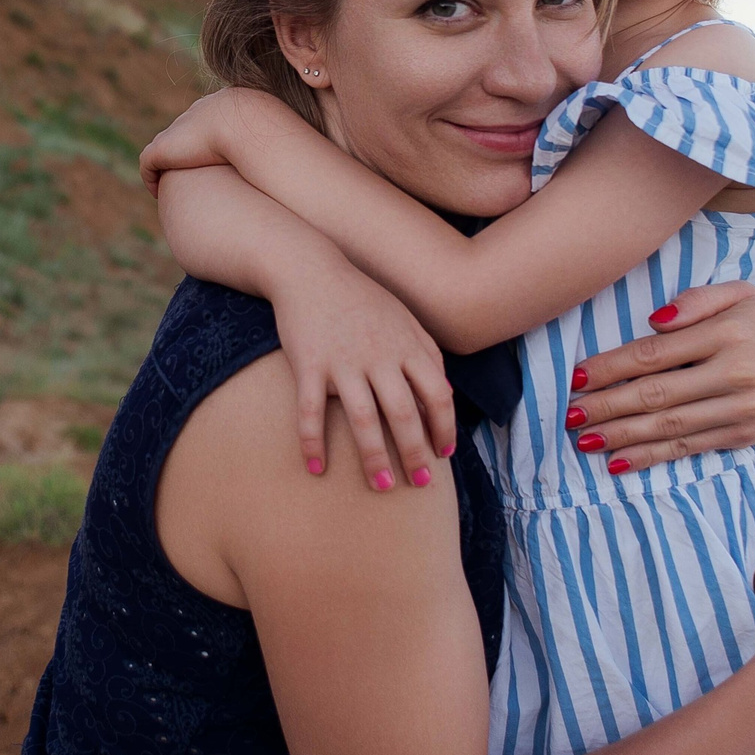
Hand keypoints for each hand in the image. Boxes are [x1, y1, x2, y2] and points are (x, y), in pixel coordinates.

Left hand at [140, 88, 297, 194]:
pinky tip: (159, 194)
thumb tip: (296, 155)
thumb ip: (283, 143)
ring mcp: (179, 129)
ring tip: (170, 188)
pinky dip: (151, 179)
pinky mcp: (162, 148)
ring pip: (166, 147)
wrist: (248, 127)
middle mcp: (198, 111)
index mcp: (227, 103)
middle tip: (189, 175)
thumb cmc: (273, 134)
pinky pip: (149, 165)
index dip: (209, 141)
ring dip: (165, 167)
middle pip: (184, 131)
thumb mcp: (285, 137)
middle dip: (183, 150)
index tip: (213, 161)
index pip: (210, 120)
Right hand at [272, 255, 459, 493]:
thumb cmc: (361, 297)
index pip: (438, 393)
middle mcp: (379, 355)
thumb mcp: (403, 317)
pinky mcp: (308, 364)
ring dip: (375, 457)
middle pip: (405, 413)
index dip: (445, 426)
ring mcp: (342, 361)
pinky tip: (316, 468)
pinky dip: (312, 442)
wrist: (309, 269)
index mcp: (406, 345)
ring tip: (383, 486)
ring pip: (363, 419)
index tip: (445, 453)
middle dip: (416, 453)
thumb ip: (426, 352)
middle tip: (421, 484)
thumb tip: (446, 393)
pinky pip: (310, 411)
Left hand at [565, 281, 754, 474]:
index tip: (579, 377)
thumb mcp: (746, 295)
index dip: (613, 366)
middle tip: (569, 415)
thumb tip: (652, 319)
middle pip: (657, 393)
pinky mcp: (743, 436)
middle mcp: (733, 373)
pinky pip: (690, 448)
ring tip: (584, 441)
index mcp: (727, 333)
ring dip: (622, 436)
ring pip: (670, 425)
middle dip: (608, 406)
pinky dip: (652, 458)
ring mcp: (740, 408)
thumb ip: (699, 300)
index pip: (656, 353)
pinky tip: (620, 463)